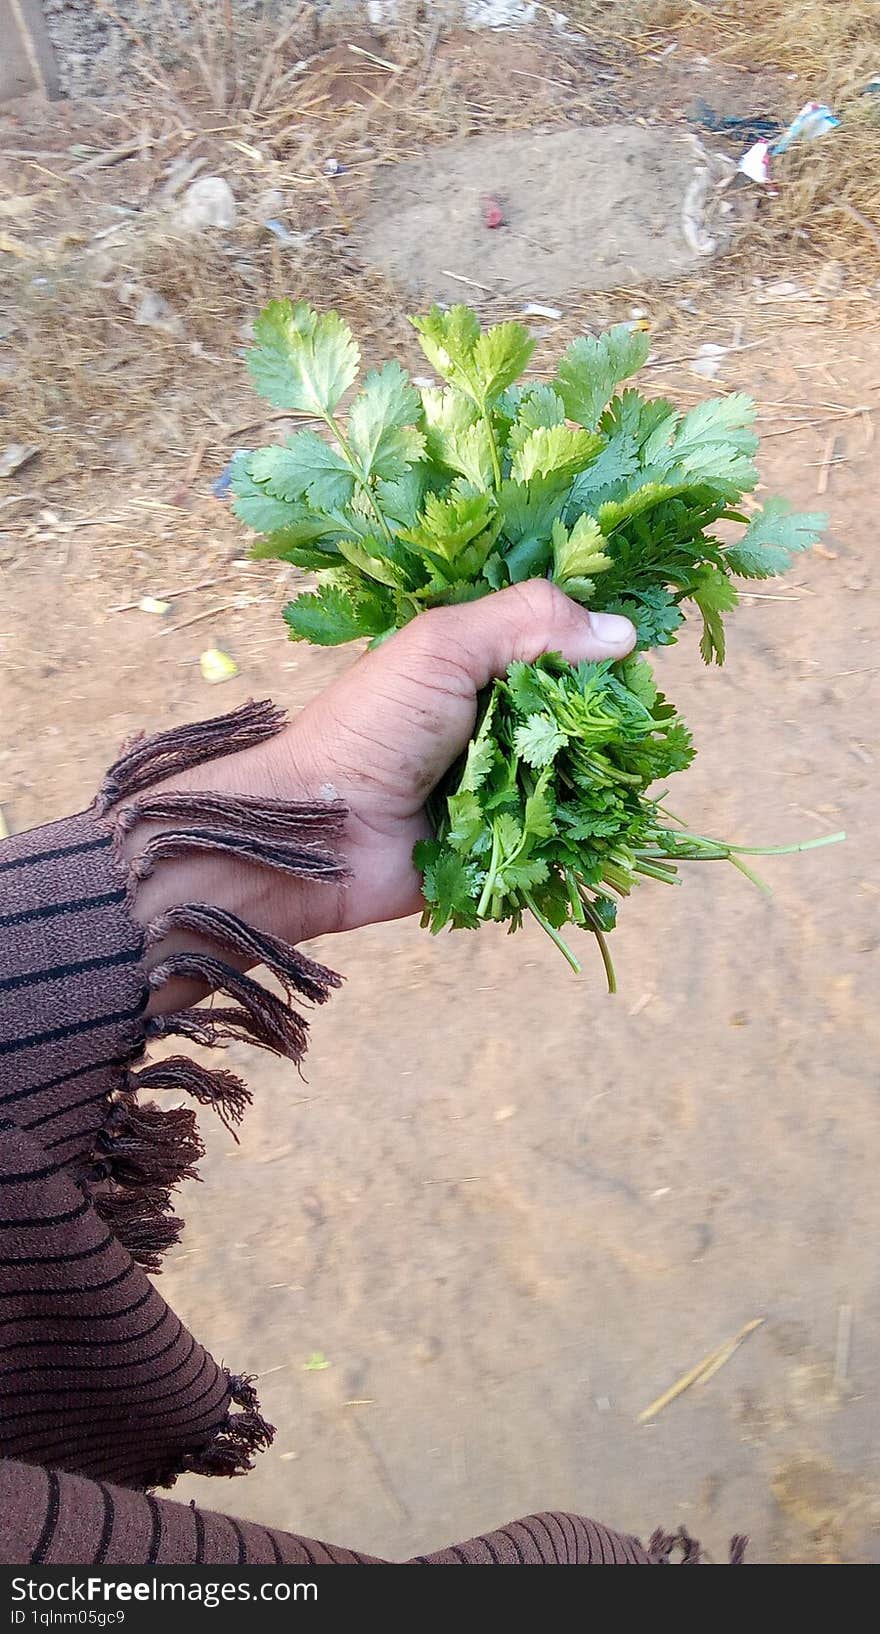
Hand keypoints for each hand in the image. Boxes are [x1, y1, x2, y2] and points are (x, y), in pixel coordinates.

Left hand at [135, 583, 634, 973]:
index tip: (642, 655)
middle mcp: (499, 726)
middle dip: (613, 724)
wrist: (320, 836)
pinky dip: (588, 837)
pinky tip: (622, 830)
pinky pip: (564, 841)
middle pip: (581, 717)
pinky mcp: (509, 849)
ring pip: (583, 781)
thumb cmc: (371, 729)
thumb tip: (625, 633)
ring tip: (639, 778)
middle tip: (647, 730)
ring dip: (606, 783)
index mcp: (479, 668)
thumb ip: (528, 622)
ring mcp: (506, 790)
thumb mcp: (442, 648)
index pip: (562, 649)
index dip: (601, 652)